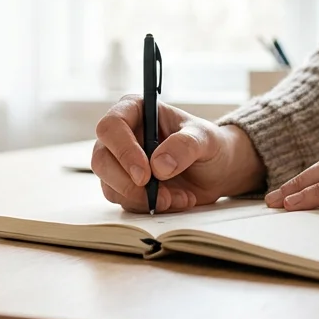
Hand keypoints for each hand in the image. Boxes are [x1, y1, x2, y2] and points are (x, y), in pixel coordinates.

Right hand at [93, 96, 265, 212]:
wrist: (217, 169)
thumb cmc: (208, 144)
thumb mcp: (205, 138)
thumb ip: (185, 145)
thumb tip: (159, 165)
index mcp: (135, 110)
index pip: (111, 126)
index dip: (123, 151)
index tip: (145, 174)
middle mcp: (122, 136)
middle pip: (101, 160)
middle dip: (128, 183)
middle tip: (160, 195)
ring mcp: (120, 163)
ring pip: (110, 186)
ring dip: (144, 199)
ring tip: (178, 197)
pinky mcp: (126, 186)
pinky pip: (125, 202)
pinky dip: (150, 207)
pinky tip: (175, 201)